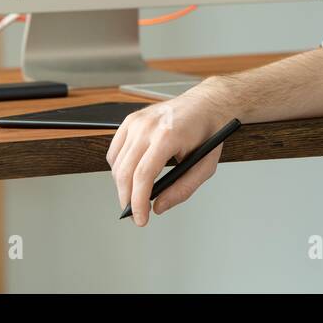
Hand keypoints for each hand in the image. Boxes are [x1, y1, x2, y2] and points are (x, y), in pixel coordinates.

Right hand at [106, 82, 232, 225]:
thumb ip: (183, 189)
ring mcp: (136, 121)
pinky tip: (131, 175)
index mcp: (168, 135)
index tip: (140, 219)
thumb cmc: (208, 132)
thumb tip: (159, 207)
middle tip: (136, 214)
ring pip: (117, 164)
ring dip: (122, 185)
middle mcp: (147, 126)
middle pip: (125, 172)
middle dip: (127, 199)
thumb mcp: (206, 165)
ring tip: (136, 195)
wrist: (205, 104)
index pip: (143, 175)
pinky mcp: (130, 120)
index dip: (138, 202)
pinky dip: (119, 168)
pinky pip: (114, 151)